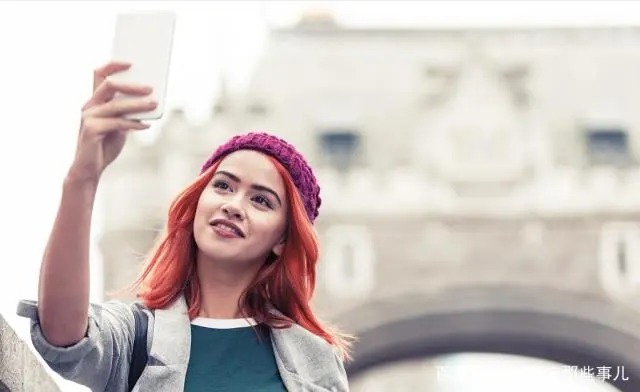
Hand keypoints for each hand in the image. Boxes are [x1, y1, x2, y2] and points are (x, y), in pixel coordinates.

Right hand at [67, 61, 156, 183]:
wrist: (90, 169)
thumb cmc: (106, 145)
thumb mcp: (120, 126)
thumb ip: (128, 113)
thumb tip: (150, 100)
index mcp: (95, 101)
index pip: (99, 75)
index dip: (113, 65)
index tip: (130, 63)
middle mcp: (89, 106)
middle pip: (109, 86)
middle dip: (131, 85)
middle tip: (151, 87)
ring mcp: (89, 117)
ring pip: (116, 105)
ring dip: (137, 104)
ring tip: (154, 104)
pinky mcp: (91, 130)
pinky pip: (117, 123)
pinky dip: (133, 123)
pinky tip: (146, 126)